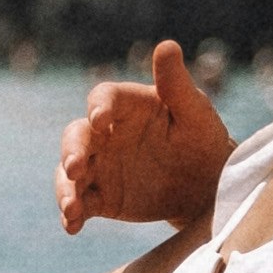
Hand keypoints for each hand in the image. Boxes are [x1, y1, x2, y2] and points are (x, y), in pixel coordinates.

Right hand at [59, 32, 230, 240]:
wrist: (208, 187)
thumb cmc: (204, 139)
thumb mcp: (196, 113)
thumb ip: (177, 84)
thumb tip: (167, 45)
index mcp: (126, 106)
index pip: (102, 98)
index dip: (98, 107)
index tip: (101, 121)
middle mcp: (106, 134)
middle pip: (76, 136)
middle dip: (72, 150)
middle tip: (76, 167)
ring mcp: (100, 166)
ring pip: (70, 173)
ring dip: (65, 187)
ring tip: (71, 206)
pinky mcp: (101, 197)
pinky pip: (80, 204)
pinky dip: (72, 214)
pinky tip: (73, 226)